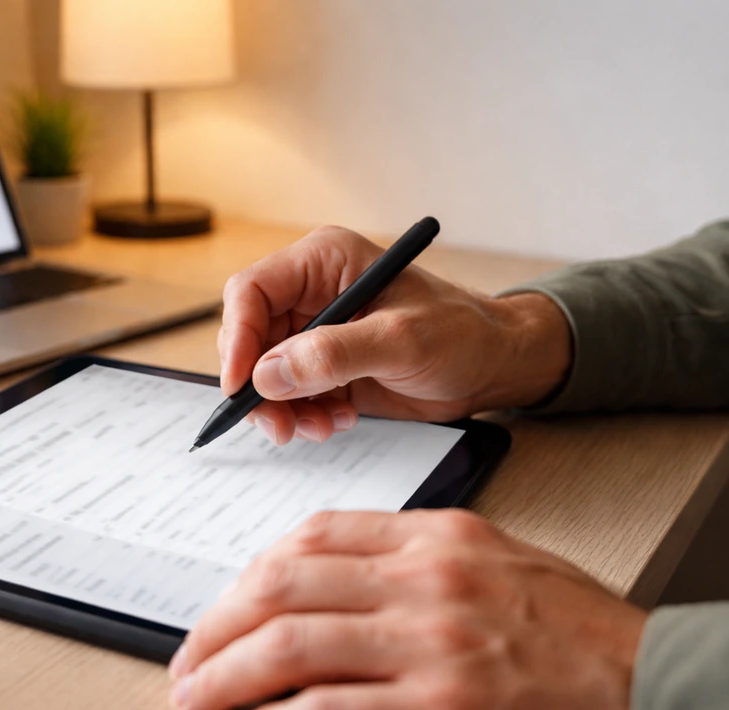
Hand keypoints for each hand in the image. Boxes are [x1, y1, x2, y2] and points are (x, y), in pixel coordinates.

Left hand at [168, 510, 645, 709]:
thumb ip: (412, 562)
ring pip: (290, 645)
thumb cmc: (576, 632)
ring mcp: (430, 645)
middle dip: (219, 622)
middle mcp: (424, 579)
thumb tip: (329, 586)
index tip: (226, 603)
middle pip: (283, 584)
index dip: (251, 572)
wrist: (655, 686)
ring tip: (197, 696)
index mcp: (435, 536)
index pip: (313, 535)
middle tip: (190, 655)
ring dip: (226, 674)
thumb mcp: (494, 563)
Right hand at [218, 226, 571, 443]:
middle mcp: (311, 294)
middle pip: (251, 339)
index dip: (238, 338)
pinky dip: (303, 416)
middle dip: (260, 386)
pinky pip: (290, 395)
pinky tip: (338, 419)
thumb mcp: (402, 340)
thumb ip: (334, 354)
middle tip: (279, 425)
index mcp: (323, 262)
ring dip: (283, 408)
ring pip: (265, 374)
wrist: (493, 366)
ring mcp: (316, 333)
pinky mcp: (325, 367)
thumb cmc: (462, 333)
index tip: (242, 384)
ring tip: (321, 425)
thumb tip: (269, 374)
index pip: (252, 292)